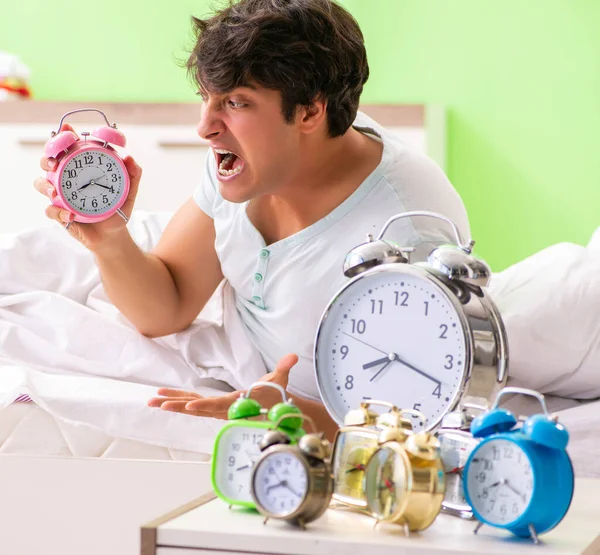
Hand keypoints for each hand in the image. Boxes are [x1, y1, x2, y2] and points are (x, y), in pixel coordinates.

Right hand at [33, 122, 142, 252]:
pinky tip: (69, 215)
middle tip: (55, 163)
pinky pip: (50, 210)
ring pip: (40, 183)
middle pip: (47, 161)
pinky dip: (57, 212)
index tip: (66, 132)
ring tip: (55, 193)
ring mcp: (60, 195)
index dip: (62, 137)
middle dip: (46, 159)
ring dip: (44, 185)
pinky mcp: (58, 214)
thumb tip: (129, 157)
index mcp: (81, 168)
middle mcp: (66, 178)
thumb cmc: (117, 208)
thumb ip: (133, 174)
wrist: (113, 234)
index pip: (67, 148)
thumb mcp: (129, 191)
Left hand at [147, 353, 298, 417]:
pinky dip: (179, 399)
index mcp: (237, 403)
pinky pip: (194, 402)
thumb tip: (292, 356)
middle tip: (158, 403)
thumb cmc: (275, 395)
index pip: (218, 405)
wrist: (273, 409)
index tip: (188, 407)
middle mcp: (223, 408)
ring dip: (172, 403)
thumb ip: (284, 367)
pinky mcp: (214, 405)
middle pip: (197, 407)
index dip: (203, 406)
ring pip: (192, 405)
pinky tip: (164, 397)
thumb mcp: (280, 380)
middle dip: (177, 405)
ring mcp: (217, 408)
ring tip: (152, 401)